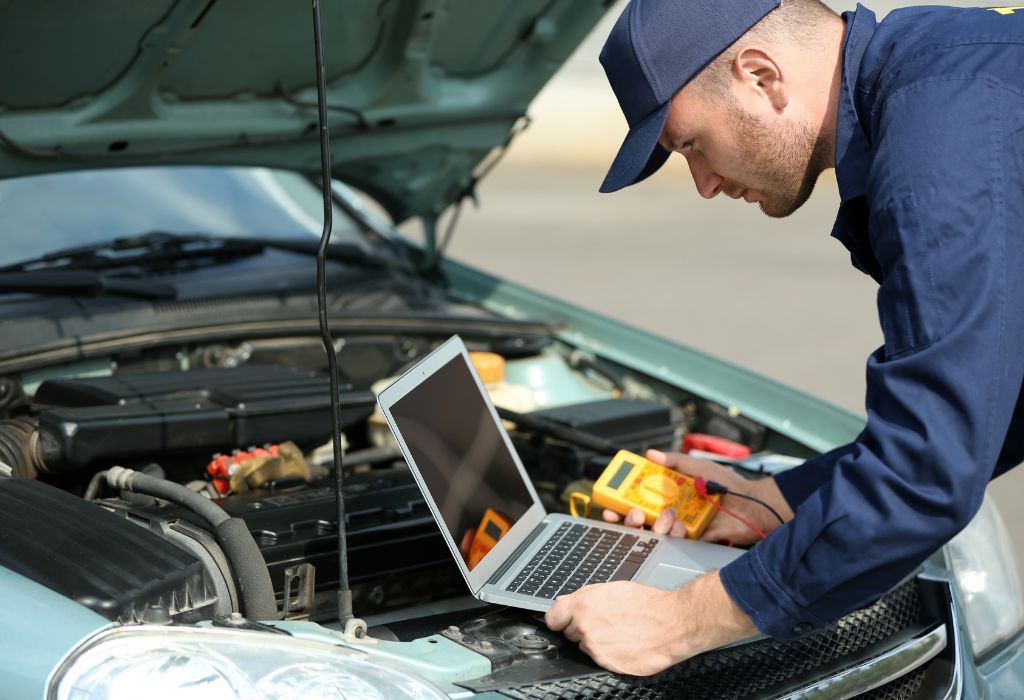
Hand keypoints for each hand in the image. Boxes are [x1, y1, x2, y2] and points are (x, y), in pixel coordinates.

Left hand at [545, 572, 756, 675]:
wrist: (673, 623)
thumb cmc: (646, 603)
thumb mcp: (612, 588)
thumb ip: (584, 596)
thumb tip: (563, 601)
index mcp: (583, 605)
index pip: (552, 618)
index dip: (560, 618)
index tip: (565, 620)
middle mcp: (586, 628)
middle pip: (571, 633)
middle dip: (583, 628)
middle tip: (606, 621)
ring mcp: (597, 649)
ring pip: (587, 647)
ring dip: (598, 641)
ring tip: (620, 631)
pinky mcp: (609, 665)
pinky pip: (601, 659)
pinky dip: (610, 654)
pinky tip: (626, 643)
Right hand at [602, 449, 793, 545]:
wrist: (753, 506)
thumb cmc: (728, 484)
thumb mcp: (699, 467)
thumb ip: (676, 461)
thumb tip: (652, 453)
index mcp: (668, 491)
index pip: (637, 495)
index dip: (620, 499)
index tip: (610, 499)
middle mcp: (669, 509)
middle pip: (638, 517)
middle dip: (628, 517)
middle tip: (631, 513)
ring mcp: (678, 526)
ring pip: (652, 531)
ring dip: (652, 525)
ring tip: (666, 516)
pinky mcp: (690, 540)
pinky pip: (672, 540)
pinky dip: (672, 533)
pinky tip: (679, 526)